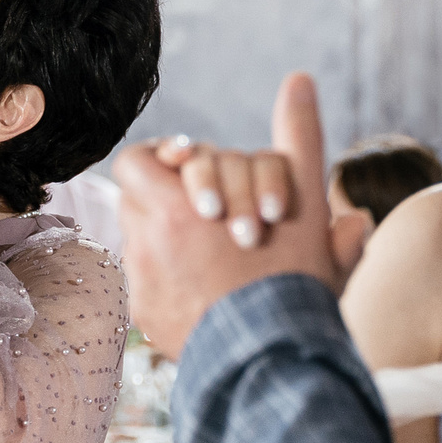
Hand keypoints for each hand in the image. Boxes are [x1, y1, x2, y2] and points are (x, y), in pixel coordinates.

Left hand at [116, 73, 341, 356]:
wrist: (273, 362)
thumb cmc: (294, 281)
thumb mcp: (306, 204)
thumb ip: (299, 138)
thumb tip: (299, 79)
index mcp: (178, 204)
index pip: (139, 161)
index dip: (165, 163)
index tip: (191, 172)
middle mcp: (150, 237)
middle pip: (135, 199)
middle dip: (167, 199)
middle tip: (206, 213)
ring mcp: (142, 279)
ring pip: (138, 238)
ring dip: (166, 237)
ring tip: (208, 252)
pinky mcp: (143, 314)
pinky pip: (143, 282)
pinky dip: (166, 280)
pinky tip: (203, 289)